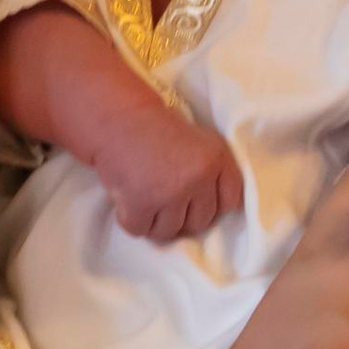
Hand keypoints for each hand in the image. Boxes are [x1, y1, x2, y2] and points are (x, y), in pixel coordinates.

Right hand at [93, 95, 243, 243]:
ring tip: (145, 199)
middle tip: (164, 199)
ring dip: (155, 221)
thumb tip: (213, 210)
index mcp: (217, 159)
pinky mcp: (142, 203)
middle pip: (200, 222)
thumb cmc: (156, 129)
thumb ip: (212, 172)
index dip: (210, 205)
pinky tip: (127, 201)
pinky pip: (141, 230)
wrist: (118, 117)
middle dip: (181, 216)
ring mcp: (171, 193)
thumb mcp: (199, 141)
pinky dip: (131, 220)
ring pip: (170, 231)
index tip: (195, 200)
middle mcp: (199, 177)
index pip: (229, 202)